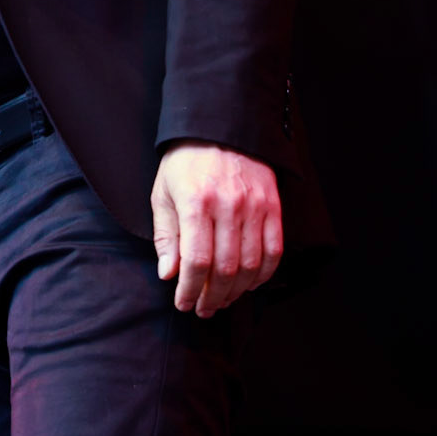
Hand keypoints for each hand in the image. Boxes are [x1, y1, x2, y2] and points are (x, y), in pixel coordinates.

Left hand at [151, 143, 282, 316]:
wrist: (219, 127)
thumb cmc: (185, 162)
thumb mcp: (163, 193)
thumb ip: (166, 236)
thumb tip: (168, 274)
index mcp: (196, 201)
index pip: (196, 260)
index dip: (190, 289)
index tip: (184, 303)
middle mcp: (228, 205)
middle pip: (225, 268)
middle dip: (213, 296)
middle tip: (203, 309)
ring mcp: (255, 206)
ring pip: (251, 265)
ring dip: (236, 291)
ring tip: (222, 299)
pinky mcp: (273, 205)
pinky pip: (274, 250)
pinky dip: (263, 274)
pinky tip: (249, 284)